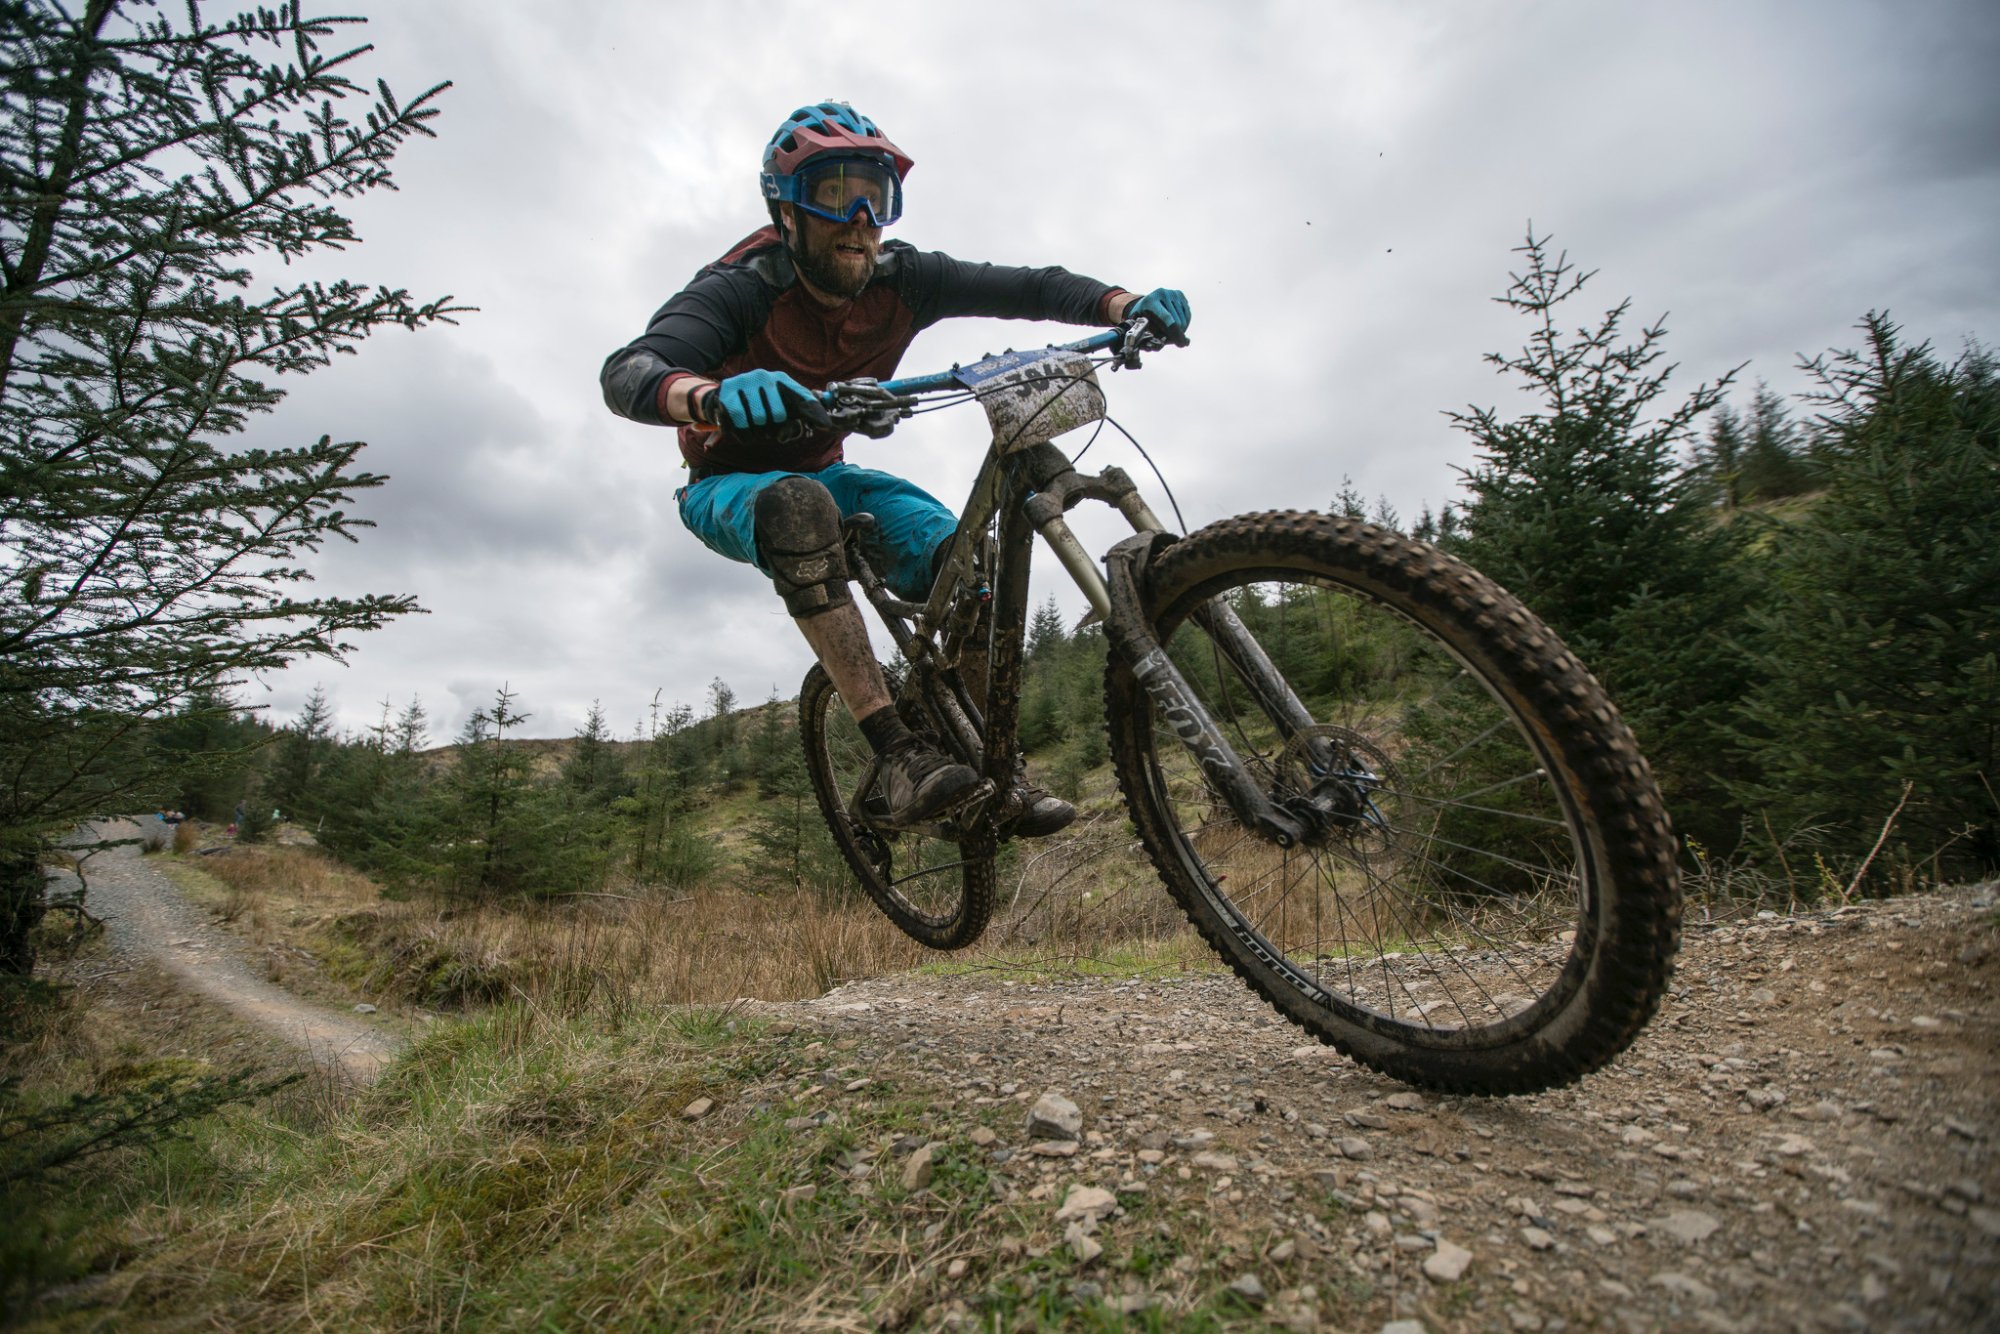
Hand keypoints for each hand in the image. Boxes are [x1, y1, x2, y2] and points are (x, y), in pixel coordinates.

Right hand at [703, 369, 831, 432]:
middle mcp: (764, 376)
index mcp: (781, 379)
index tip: (825, 425)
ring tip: (754, 427)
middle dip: (773, 428)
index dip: (814, 412)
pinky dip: (743, 434)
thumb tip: (827, 424)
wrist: (726, 395)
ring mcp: (744, 382)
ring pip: (757, 420)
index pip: (802, 397)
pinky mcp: (727, 393)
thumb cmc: (761, 403)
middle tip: (767, 427)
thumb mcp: (782, 403)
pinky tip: (744, 430)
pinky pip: (740, 422)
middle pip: (777, 416)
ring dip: (757, 432)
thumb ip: (804, 411)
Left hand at [1126, 288, 1190, 342]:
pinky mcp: (1179, 294)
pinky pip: (1187, 314)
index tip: (1181, 344)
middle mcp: (1162, 294)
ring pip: (1184, 319)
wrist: (1143, 304)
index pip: (1167, 319)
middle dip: (1176, 334)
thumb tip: (1185, 343)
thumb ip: (1160, 338)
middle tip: (1168, 339)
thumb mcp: (1145, 329)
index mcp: (1150, 302)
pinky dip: (1184, 323)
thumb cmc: (1143, 321)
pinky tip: (1176, 325)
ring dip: (1180, 330)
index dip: (1175, 333)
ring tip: (1170, 331)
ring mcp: (1172, 293)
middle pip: (1177, 320)